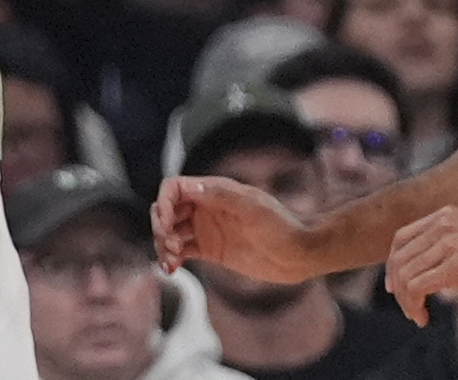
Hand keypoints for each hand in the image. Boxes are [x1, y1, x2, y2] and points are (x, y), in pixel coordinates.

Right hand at [153, 175, 321, 281]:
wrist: (298, 254)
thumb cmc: (280, 225)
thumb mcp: (252, 207)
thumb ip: (221, 196)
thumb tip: (189, 187)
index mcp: (213, 191)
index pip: (174, 188)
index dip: (163, 203)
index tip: (167, 225)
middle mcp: (205, 207)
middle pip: (167, 210)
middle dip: (159, 226)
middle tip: (168, 245)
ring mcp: (207, 229)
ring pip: (171, 232)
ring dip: (163, 245)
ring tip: (171, 261)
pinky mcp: (211, 251)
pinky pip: (182, 252)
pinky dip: (172, 259)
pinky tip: (172, 270)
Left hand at [384, 209, 457, 323]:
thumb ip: (453, 248)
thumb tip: (435, 273)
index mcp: (447, 215)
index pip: (402, 238)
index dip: (393, 264)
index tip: (395, 286)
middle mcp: (443, 223)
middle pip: (399, 257)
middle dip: (398, 287)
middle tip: (409, 309)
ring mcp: (449, 242)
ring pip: (405, 274)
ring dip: (405, 301)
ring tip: (418, 316)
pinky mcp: (456, 265)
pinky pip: (418, 287)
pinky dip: (413, 305)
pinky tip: (424, 318)